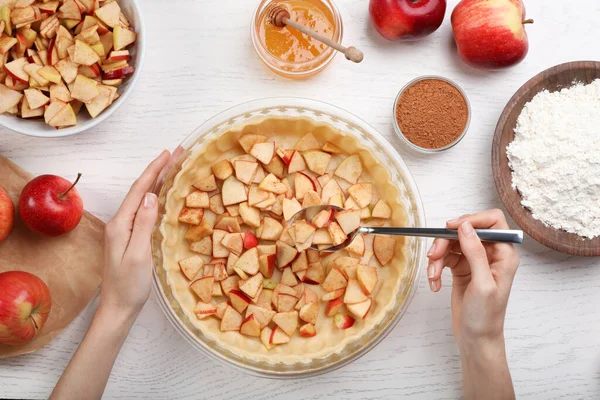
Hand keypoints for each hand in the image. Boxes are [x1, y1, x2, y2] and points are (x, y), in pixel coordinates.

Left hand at [99, 151, 170, 317]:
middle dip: (158, 171)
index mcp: (121, 224)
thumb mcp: (139, 255)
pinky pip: (145, 211)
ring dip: (158, 182)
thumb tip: (153, 196)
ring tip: (173, 168)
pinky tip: (164, 195)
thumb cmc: (129, 286)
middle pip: (141, 191)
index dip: (154, 170)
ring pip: (143, 199)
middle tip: (177, 155)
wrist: (118, 308)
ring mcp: (125, 231)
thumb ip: (144, 224)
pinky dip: (156, 198)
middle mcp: (121, 223)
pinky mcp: (131, 238)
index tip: (168, 154)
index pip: (140, 190)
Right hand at [426, 209, 519, 349]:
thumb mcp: (482, 284)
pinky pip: (444, 258)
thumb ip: (475, 252)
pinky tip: (434, 283)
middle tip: (433, 255)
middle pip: (465, 231)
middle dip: (446, 242)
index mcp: (504, 255)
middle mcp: (490, 254)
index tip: (451, 227)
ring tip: (432, 275)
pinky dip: (436, 268)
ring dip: (437, 257)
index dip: (472, 220)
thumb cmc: (486, 317)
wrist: (476, 339)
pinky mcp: (461, 269)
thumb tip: (466, 226)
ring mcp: (474, 261)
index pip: (492, 222)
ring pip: (451, 244)